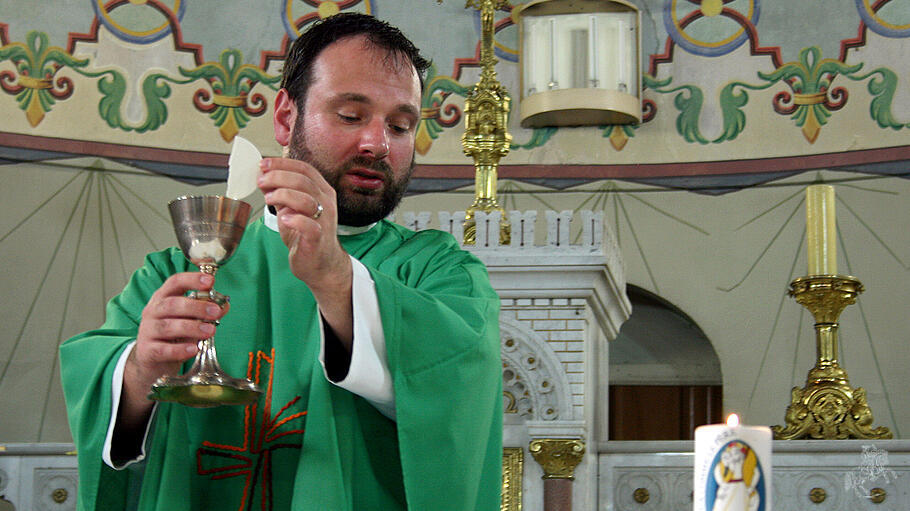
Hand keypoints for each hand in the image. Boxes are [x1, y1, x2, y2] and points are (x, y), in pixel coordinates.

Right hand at [122, 272, 226, 419]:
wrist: (152, 360)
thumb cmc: (174, 334)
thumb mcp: (190, 319)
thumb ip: (206, 312)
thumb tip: (224, 305)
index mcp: (164, 298)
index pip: (175, 282)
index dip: (192, 279)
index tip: (210, 281)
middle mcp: (153, 311)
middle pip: (172, 304)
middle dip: (196, 307)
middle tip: (216, 312)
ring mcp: (148, 331)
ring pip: (168, 326)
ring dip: (191, 327)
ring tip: (210, 331)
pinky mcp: (147, 352)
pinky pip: (162, 350)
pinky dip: (179, 350)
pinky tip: (193, 349)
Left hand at [258, 157, 353, 347]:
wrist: (321, 264)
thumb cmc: (306, 235)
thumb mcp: (291, 208)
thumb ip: (280, 192)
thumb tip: (262, 176)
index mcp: (321, 191)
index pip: (304, 168)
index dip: (282, 163)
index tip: (263, 164)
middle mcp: (326, 202)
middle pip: (303, 180)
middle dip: (278, 176)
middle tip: (260, 181)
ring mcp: (324, 220)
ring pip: (306, 199)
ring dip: (283, 195)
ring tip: (268, 199)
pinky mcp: (318, 238)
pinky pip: (309, 225)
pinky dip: (294, 219)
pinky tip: (284, 219)